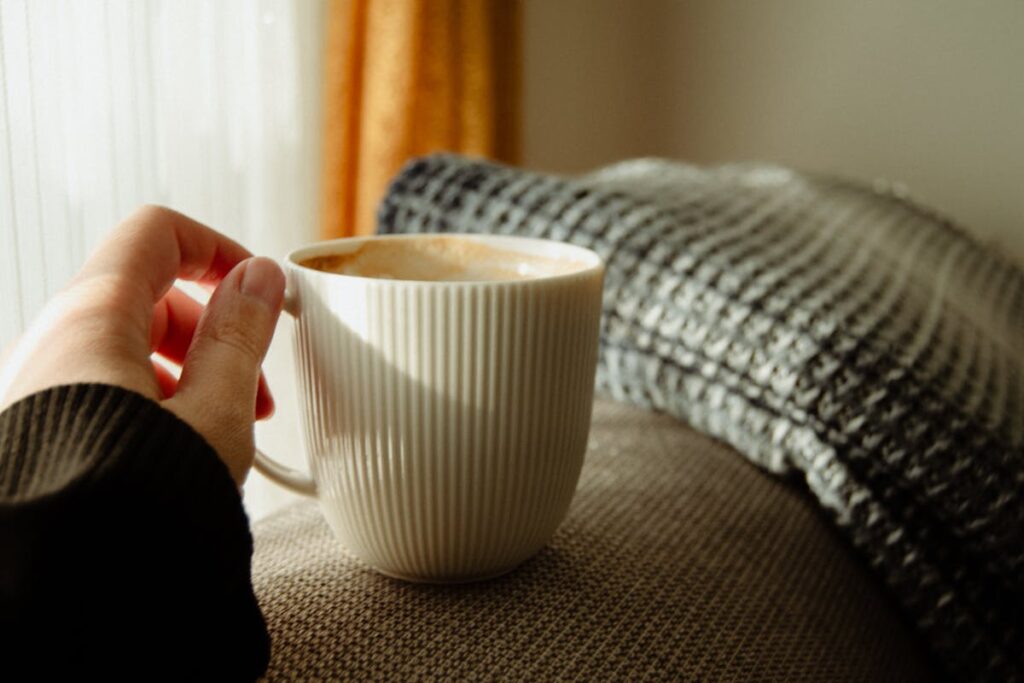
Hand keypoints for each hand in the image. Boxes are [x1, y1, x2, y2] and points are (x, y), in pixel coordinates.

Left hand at [0, 205, 284, 485]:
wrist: (61, 586)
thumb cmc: (134, 501)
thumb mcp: (216, 409)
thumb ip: (242, 334)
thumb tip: (259, 276)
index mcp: (94, 317)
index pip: (155, 234)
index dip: (215, 249)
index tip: (255, 287)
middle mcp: (53, 339)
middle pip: (146, 293)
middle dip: (213, 329)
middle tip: (257, 384)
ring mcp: (39, 383)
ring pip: (126, 345)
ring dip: (189, 371)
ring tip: (225, 430)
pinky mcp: (37, 423)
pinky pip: (102, 385)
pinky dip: (153, 399)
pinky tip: (182, 451)